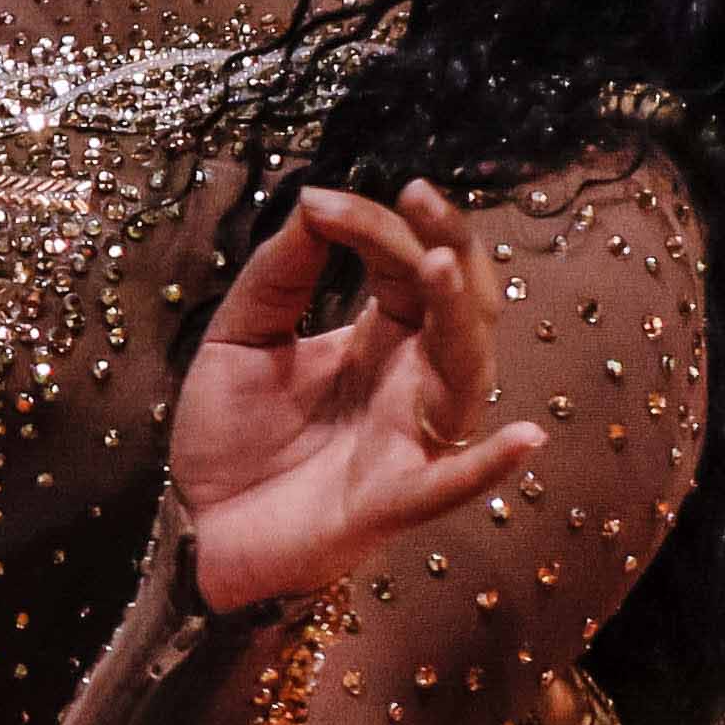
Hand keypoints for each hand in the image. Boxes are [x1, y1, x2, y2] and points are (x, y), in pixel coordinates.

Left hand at [167, 181, 546, 611]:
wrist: (201, 526)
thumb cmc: (232, 435)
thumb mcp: (239, 338)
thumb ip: (276, 275)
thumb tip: (313, 201)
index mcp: (382, 337)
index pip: (405, 266)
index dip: (375, 227)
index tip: (321, 202)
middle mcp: (412, 381)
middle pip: (460, 306)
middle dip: (448, 247)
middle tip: (420, 198)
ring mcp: (411, 439)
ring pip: (464, 375)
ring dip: (459, 322)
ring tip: (440, 270)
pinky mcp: (393, 500)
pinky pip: (451, 482)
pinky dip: (487, 464)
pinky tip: (523, 439)